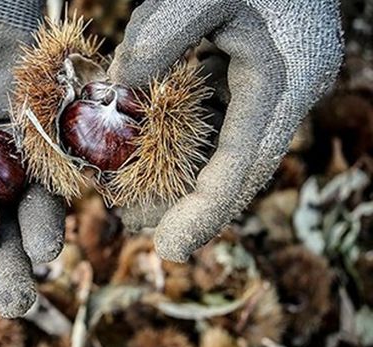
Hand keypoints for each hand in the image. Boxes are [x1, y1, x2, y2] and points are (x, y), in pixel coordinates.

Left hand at [109, 0, 342, 261]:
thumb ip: (159, 38)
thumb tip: (119, 88)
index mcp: (284, 78)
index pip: (242, 162)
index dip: (206, 211)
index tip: (170, 249)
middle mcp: (287, 93)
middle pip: (237, 169)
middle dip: (189, 203)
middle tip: (138, 225)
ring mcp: (276, 88)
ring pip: (229, 151)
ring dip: (185, 178)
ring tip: (135, 200)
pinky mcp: (260, 78)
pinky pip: (225, 125)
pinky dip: (190, 145)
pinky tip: (154, 156)